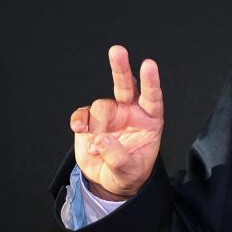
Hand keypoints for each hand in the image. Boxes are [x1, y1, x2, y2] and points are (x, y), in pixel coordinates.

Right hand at [70, 46, 163, 199]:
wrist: (108, 180)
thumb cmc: (128, 174)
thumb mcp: (128, 172)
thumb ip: (118, 157)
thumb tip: (101, 140)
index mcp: (149, 120)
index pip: (152, 97)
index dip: (150, 81)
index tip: (148, 64)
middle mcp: (130, 112)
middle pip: (126, 86)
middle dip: (120, 67)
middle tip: (117, 50)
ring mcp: (110, 115)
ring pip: (100, 106)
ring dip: (96, 125)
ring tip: (98, 146)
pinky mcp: (90, 120)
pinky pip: (82, 114)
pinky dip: (79, 120)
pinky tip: (79, 130)